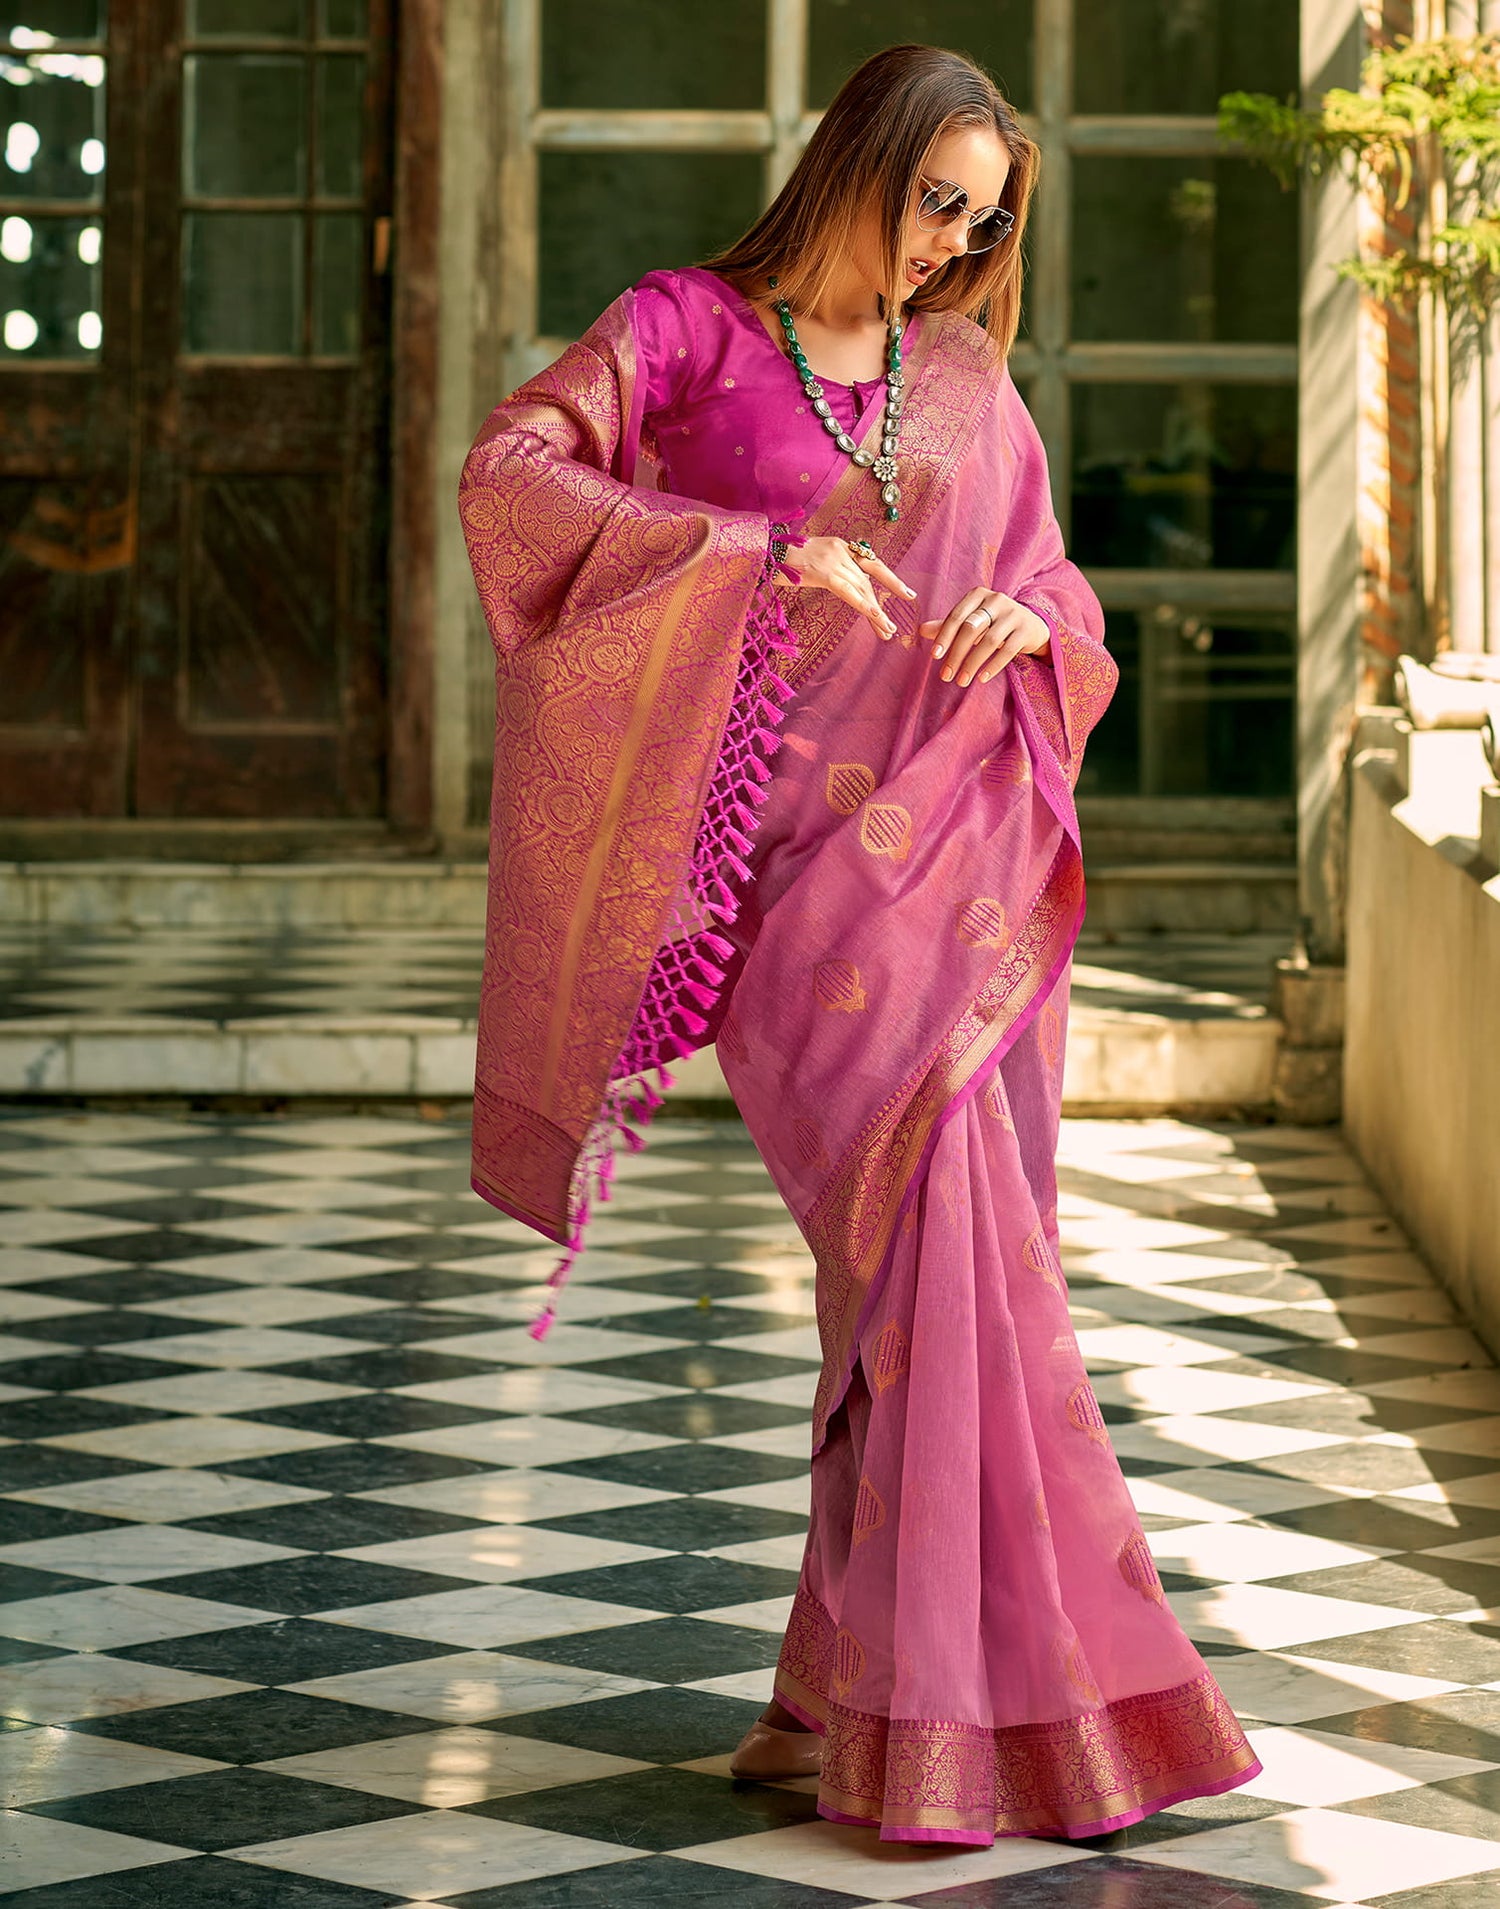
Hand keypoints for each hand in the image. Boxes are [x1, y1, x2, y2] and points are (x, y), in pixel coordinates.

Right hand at [779, 535, 914, 640]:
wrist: (760, 550)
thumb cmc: (778, 559)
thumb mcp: (809, 560)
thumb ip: (828, 568)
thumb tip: (841, 584)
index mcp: (839, 545)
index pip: (870, 563)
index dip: (889, 579)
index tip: (906, 594)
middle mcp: (840, 549)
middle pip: (868, 581)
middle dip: (881, 604)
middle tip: (892, 627)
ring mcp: (832, 560)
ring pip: (862, 589)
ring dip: (875, 612)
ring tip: (887, 631)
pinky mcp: (823, 573)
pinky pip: (848, 593)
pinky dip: (863, 606)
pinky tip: (876, 618)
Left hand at [919, 589, 1049, 686]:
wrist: (1032, 625)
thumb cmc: (993, 623)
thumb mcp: (972, 621)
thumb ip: (949, 625)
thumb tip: (921, 630)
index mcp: (978, 595)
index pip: (956, 616)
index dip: (944, 636)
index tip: (934, 657)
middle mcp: (996, 600)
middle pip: (971, 628)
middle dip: (956, 654)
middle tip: (945, 676)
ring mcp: (1013, 614)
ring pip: (989, 641)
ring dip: (972, 664)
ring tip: (961, 681)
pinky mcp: (1026, 630)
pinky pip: (1007, 651)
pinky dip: (993, 666)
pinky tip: (981, 678)